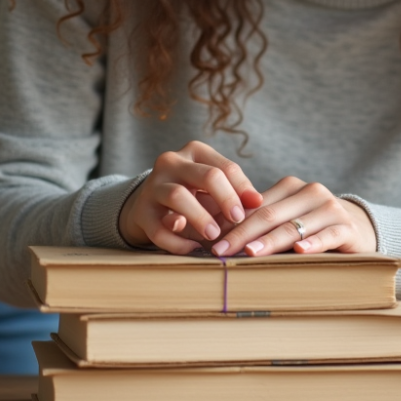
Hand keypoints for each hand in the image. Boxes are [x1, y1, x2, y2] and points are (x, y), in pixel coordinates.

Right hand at [119, 141, 262, 253]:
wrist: (150, 206)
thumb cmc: (193, 195)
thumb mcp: (213, 189)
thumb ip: (234, 193)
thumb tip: (258, 202)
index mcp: (195, 152)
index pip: (225, 167)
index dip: (243, 188)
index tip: (256, 206)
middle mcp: (172, 162)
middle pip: (206, 175)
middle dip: (226, 199)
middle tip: (238, 220)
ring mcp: (153, 185)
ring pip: (178, 196)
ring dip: (200, 217)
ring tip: (214, 234)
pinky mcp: (141, 212)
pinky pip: (160, 227)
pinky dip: (178, 241)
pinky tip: (193, 249)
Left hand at [209, 176, 376, 256]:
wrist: (360, 229)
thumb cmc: (312, 228)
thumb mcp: (287, 220)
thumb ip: (259, 224)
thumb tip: (217, 236)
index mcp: (290, 187)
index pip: (255, 207)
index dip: (231, 224)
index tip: (210, 241)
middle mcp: (310, 192)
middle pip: (269, 215)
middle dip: (242, 234)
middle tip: (220, 251)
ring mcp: (329, 207)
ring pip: (293, 226)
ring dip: (270, 241)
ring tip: (249, 253)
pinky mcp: (346, 226)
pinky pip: (327, 235)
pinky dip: (313, 243)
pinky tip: (299, 251)